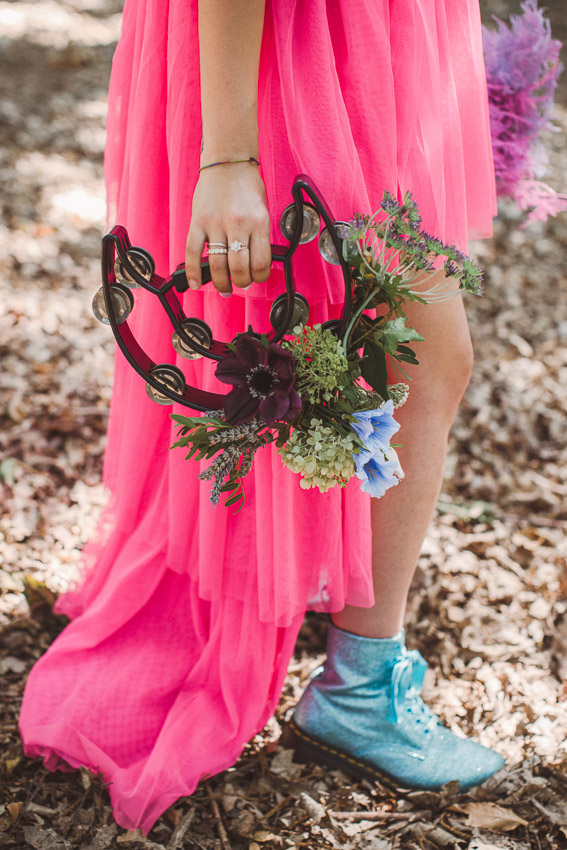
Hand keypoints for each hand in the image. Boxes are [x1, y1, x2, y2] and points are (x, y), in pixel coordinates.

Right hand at [185, 163, 271, 296]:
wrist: (228, 160)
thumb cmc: (247, 186)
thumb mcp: (262, 211)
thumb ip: (258, 237)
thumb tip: (252, 265)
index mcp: (259, 223)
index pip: (261, 264)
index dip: (259, 277)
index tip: (256, 277)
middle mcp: (238, 224)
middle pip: (240, 269)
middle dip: (241, 283)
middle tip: (239, 283)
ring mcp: (216, 223)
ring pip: (218, 266)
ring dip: (221, 283)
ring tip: (223, 288)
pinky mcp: (198, 221)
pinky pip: (193, 252)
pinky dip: (193, 271)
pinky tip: (194, 283)